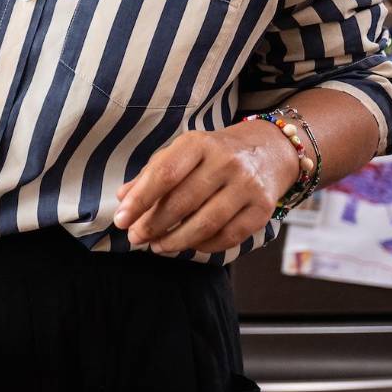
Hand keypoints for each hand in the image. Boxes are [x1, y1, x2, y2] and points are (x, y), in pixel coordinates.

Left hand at [112, 121, 299, 255]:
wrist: (270, 149)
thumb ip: (152, 174)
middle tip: (135, 238)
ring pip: (206, 223)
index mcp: (198, 144)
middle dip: (153, 225)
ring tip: (157, 247)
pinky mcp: (263, 209)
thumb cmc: (214, 154)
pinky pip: (229, 236)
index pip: (164, 174)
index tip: (121, 220)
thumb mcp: (182, 152)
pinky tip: (188, 246)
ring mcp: (247, 186)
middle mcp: (226, 162)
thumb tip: (123, 198)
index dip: (140, 200)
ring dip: (176, 240)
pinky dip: (204, 246)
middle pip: (183, 202)